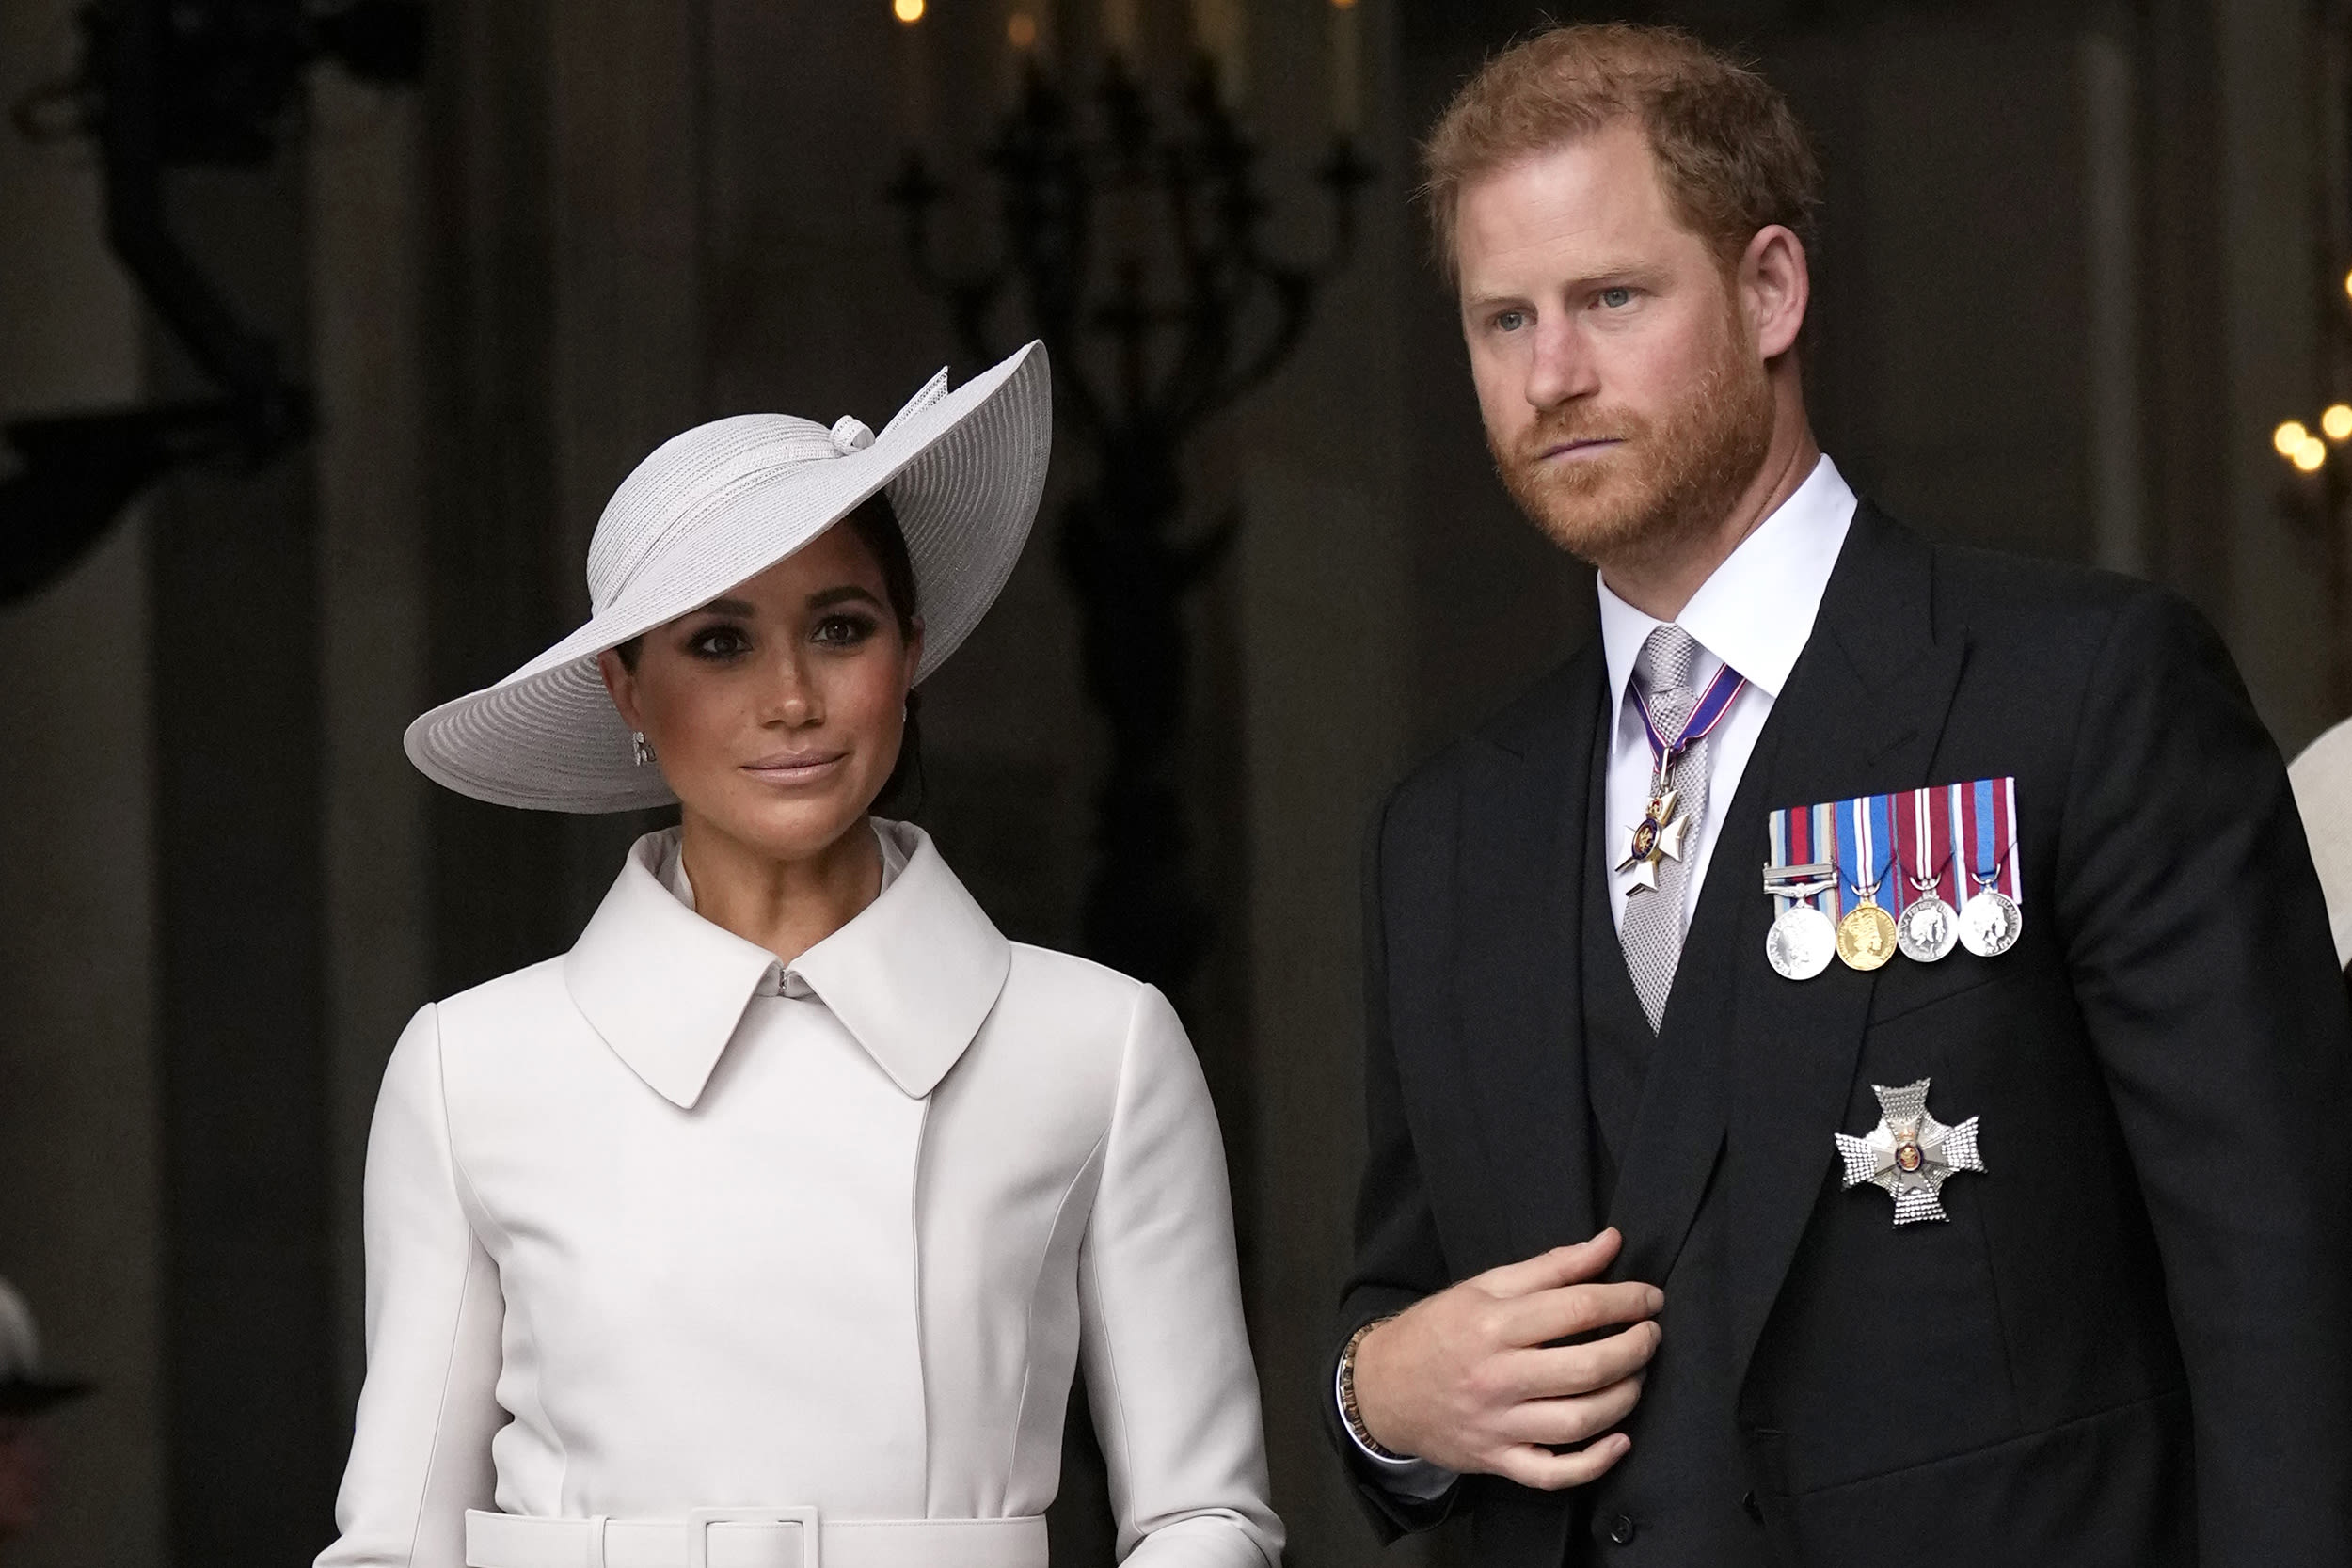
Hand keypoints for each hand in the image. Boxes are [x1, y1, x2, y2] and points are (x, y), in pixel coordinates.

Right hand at [1352, 1228, 1663, 1488]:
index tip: (1650, 1297)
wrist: (1384, 1388)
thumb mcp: (1485, 1286)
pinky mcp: (1499, 1459)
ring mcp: (1498, 1423)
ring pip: (1579, 1421)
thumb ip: (1552, 1266)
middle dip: (1635, 1349)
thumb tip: (1610, 1243)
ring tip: (1636, 1375)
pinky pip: (1555, 1473)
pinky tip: (1620, 1440)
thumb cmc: (1439, 1330)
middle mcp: (1496, 1376)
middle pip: (1586, 1367)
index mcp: (1492, 1323)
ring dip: (1624, 1397)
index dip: (1626, 1300)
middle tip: (1651, 1335)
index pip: (1576, 1308)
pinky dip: (1595, 1463)